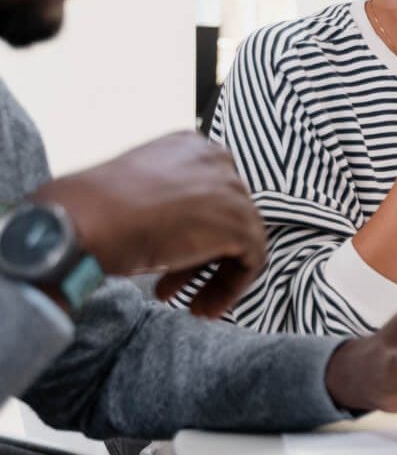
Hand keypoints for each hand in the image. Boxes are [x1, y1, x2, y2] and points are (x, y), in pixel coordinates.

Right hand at [29, 132, 265, 317]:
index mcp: (189, 147)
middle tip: (171, 287)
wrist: (87, 220)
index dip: (192, 233)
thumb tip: (175, 231)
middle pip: (224, 216)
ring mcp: (232, 190)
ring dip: (214, 275)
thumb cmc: (94, 211)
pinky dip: (232, 286)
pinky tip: (204, 307)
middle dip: (199, 257)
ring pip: (240, 238)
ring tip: (192, 305)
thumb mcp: (136, 196)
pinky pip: (252, 258)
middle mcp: (217, 160)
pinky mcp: (240, 222)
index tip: (169, 261)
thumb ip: (167, 204)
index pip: (208, 194)